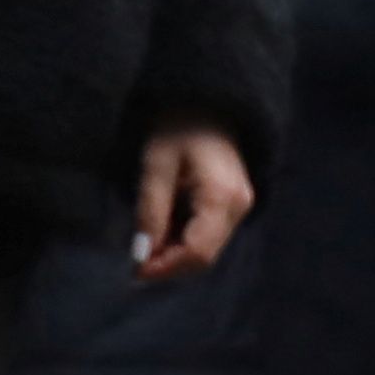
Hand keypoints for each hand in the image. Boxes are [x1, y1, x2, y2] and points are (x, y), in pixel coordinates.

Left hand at [134, 124, 254, 279]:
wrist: (207, 104)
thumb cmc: (178, 127)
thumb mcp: (156, 165)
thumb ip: (151, 211)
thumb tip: (142, 254)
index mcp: (222, 197)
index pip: (198, 251)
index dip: (166, 267)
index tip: (134, 269)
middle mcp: (239, 208)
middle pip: (205, 257)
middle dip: (169, 266)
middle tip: (135, 263)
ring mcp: (240, 208)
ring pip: (207, 251)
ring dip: (174, 256)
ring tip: (145, 248)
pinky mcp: (233, 207)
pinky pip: (209, 237)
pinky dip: (183, 243)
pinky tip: (162, 235)